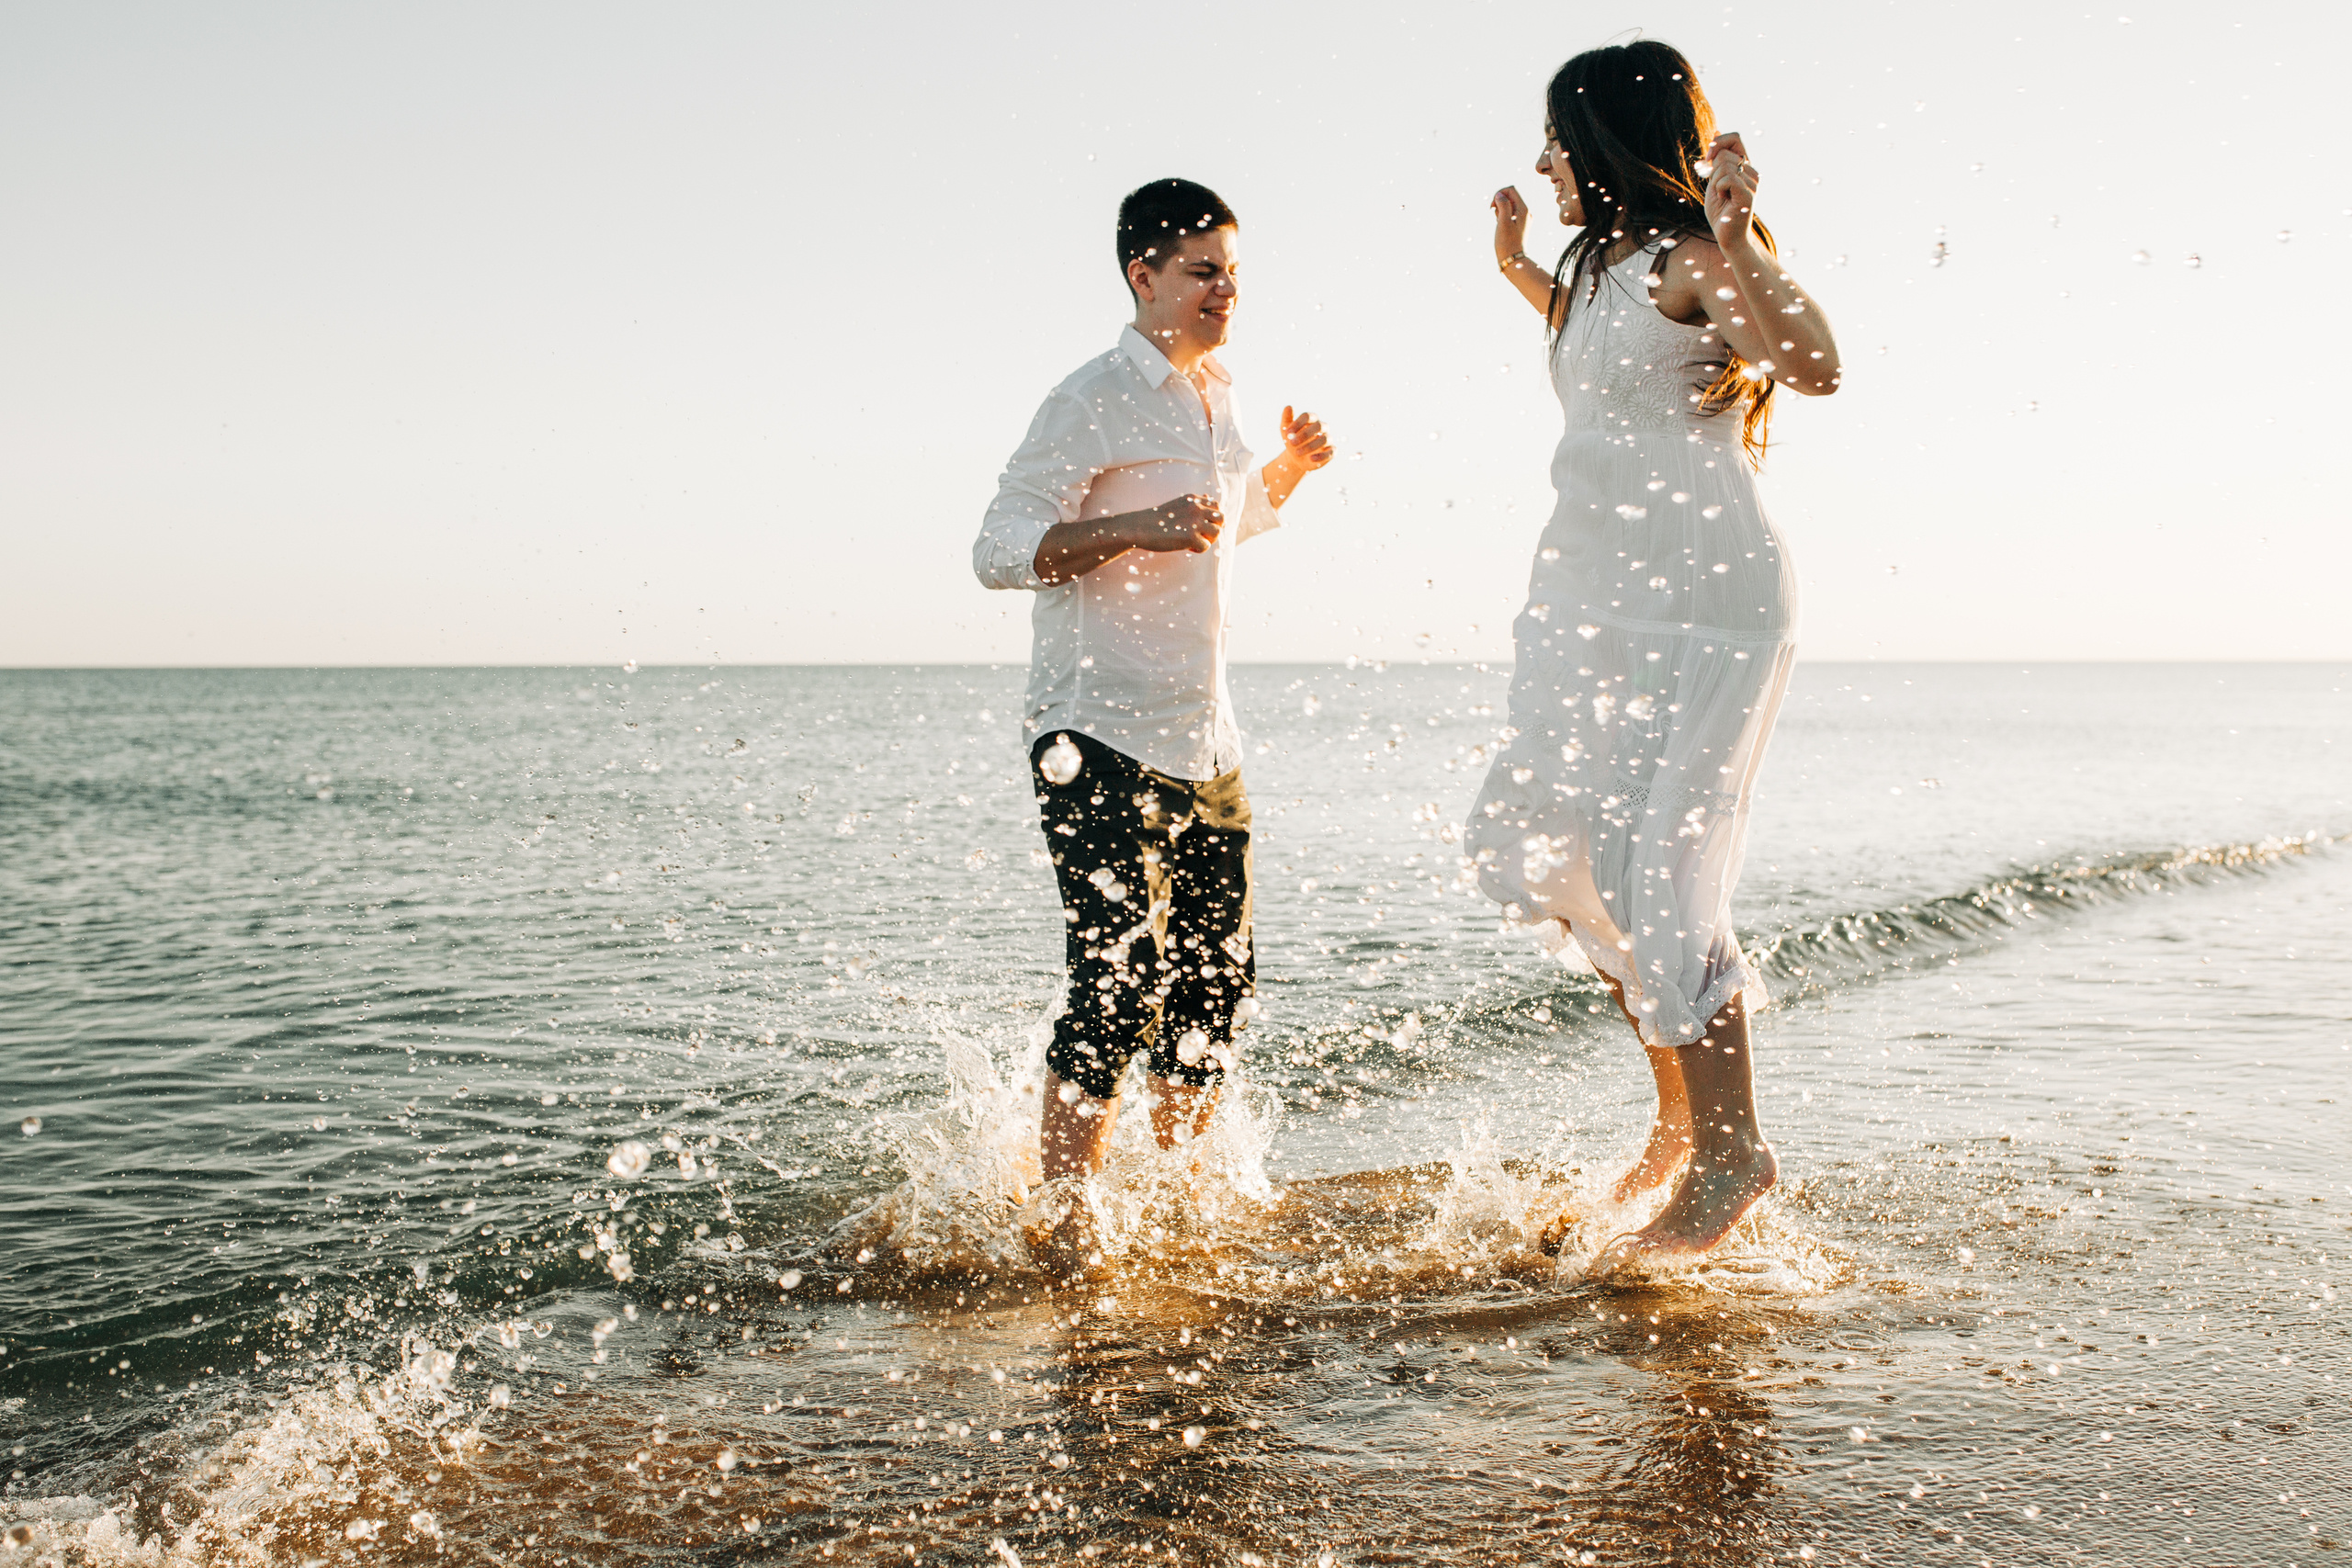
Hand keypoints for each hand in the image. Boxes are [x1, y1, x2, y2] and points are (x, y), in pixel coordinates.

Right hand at [1125, 493, 1223, 553]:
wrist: (1141, 527)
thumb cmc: (1158, 518)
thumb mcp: (1178, 504)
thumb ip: (1194, 503)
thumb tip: (1208, 496)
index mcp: (1193, 499)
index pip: (1216, 506)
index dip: (1212, 518)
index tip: (1200, 525)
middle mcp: (1196, 508)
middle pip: (1221, 519)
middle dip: (1215, 528)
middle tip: (1201, 535)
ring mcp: (1195, 522)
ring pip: (1217, 533)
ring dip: (1208, 540)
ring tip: (1194, 542)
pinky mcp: (1191, 537)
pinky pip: (1206, 546)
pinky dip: (1199, 549)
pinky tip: (1187, 548)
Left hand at [1279, 405, 1332, 470]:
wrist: (1296, 459)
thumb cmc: (1292, 441)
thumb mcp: (1286, 431)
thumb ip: (1287, 418)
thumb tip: (1288, 406)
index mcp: (1312, 420)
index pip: (1307, 416)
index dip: (1297, 423)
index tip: (1287, 433)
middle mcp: (1322, 427)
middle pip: (1318, 426)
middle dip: (1305, 434)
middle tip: (1291, 443)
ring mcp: (1328, 439)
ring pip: (1324, 439)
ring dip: (1310, 446)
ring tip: (1297, 453)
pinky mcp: (1331, 451)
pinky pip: (1331, 452)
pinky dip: (1322, 456)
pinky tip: (1311, 459)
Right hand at [1491, 185, 1529, 262]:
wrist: (1513, 259)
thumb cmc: (1507, 242)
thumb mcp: (1503, 222)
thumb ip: (1503, 205)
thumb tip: (1500, 194)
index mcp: (1523, 209)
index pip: (1511, 190)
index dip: (1500, 194)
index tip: (1493, 206)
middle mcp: (1525, 212)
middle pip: (1510, 196)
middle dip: (1499, 202)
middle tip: (1494, 214)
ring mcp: (1523, 218)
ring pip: (1509, 205)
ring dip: (1500, 209)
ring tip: (1498, 222)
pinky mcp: (1519, 224)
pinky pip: (1510, 213)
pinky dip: (1503, 216)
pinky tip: (1500, 225)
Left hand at [1699, 132, 1759, 251]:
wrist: (1728, 236)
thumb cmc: (1721, 211)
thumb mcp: (1714, 179)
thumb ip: (1715, 159)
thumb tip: (1716, 132)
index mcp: (1745, 166)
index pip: (1735, 137)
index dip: (1718, 143)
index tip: (1708, 160)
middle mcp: (1752, 172)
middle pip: (1724, 153)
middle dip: (1712, 171)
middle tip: (1718, 190)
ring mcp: (1752, 182)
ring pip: (1724, 166)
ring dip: (1715, 183)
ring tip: (1723, 197)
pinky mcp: (1749, 194)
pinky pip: (1727, 179)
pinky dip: (1719, 189)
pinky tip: (1725, 201)